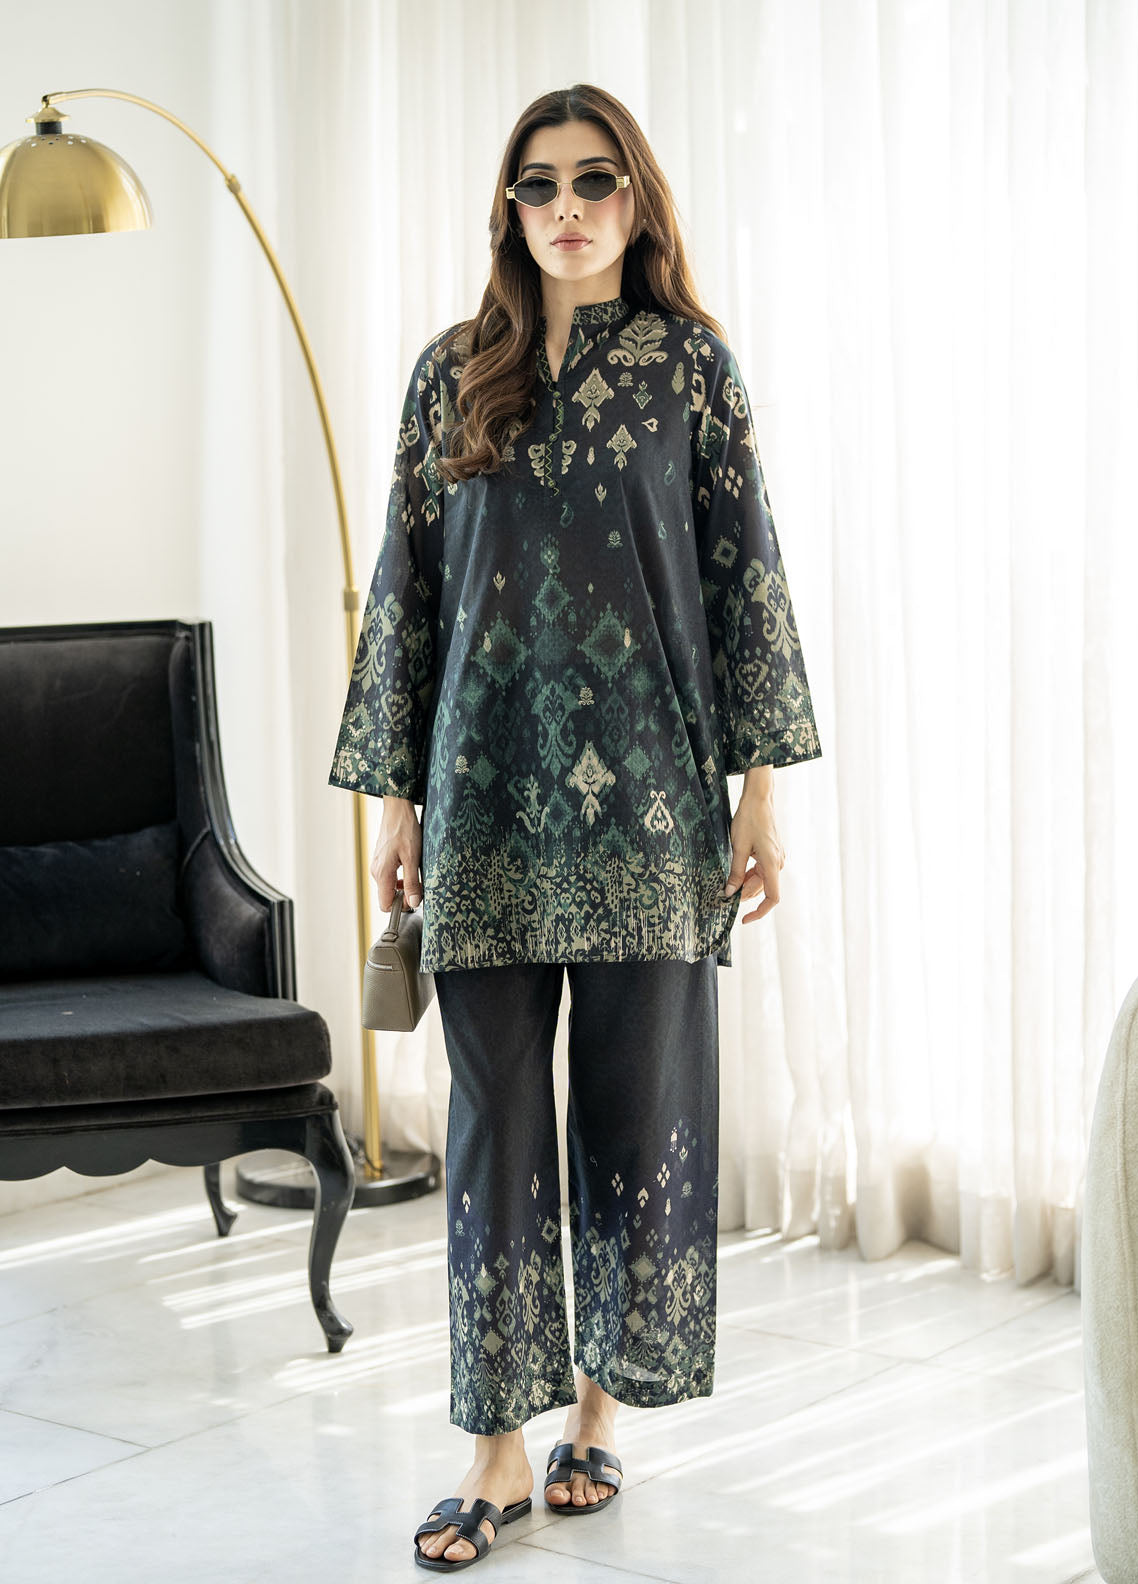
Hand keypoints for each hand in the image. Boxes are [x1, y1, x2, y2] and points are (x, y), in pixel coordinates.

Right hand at [372, 797, 422, 910]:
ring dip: (402, 886)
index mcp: (382, 873)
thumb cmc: (405, 830)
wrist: (397, 809)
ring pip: (389, 887)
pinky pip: (388, 877)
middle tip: (420, 885)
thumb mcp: (413, 858)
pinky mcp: (380, 860)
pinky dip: (399, 877)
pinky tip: (409, 867)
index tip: (415, 898)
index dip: (400, 906)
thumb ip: (412, 882)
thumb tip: (413, 902)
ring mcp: (376, 865)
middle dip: (404, 896)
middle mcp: (376, 871)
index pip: (385, 905)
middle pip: (387, 897)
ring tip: (416, 875)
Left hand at [723, 793, 786, 923]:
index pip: (772, 898)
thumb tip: (729, 893)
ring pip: (761, 881)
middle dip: (744, 896)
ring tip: (728, 884)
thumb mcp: (738, 847)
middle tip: (724, 896)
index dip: (759, 912)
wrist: (758, 799)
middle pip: (763, 889)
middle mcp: (777, 863)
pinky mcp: (771, 853)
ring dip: (745, 885)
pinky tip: (736, 873)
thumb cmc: (749, 820)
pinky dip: (749, 875)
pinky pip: (761, 871)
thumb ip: (735, 872)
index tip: (744, 919)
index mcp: (772, 863)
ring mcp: (776, 858)